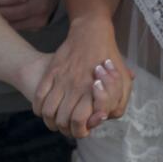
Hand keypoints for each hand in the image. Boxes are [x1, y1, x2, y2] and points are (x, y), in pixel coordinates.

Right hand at [33, 15, 131, 136]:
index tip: (84, 127)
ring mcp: (61, 79)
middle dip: (65, 128)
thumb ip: (118, 103)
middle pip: (62, 120)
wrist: (91, 31)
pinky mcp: (51, 71)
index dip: (80, 131)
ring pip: (48, 111)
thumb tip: (103, 117)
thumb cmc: (110, 57)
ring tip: (56, 120)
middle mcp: (75, 87)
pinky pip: (39, 96)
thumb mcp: (123, 81)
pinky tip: (44, 109)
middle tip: (69, 126)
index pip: (79, 122)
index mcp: (93, 91)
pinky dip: (39, 107)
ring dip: (50, 120)